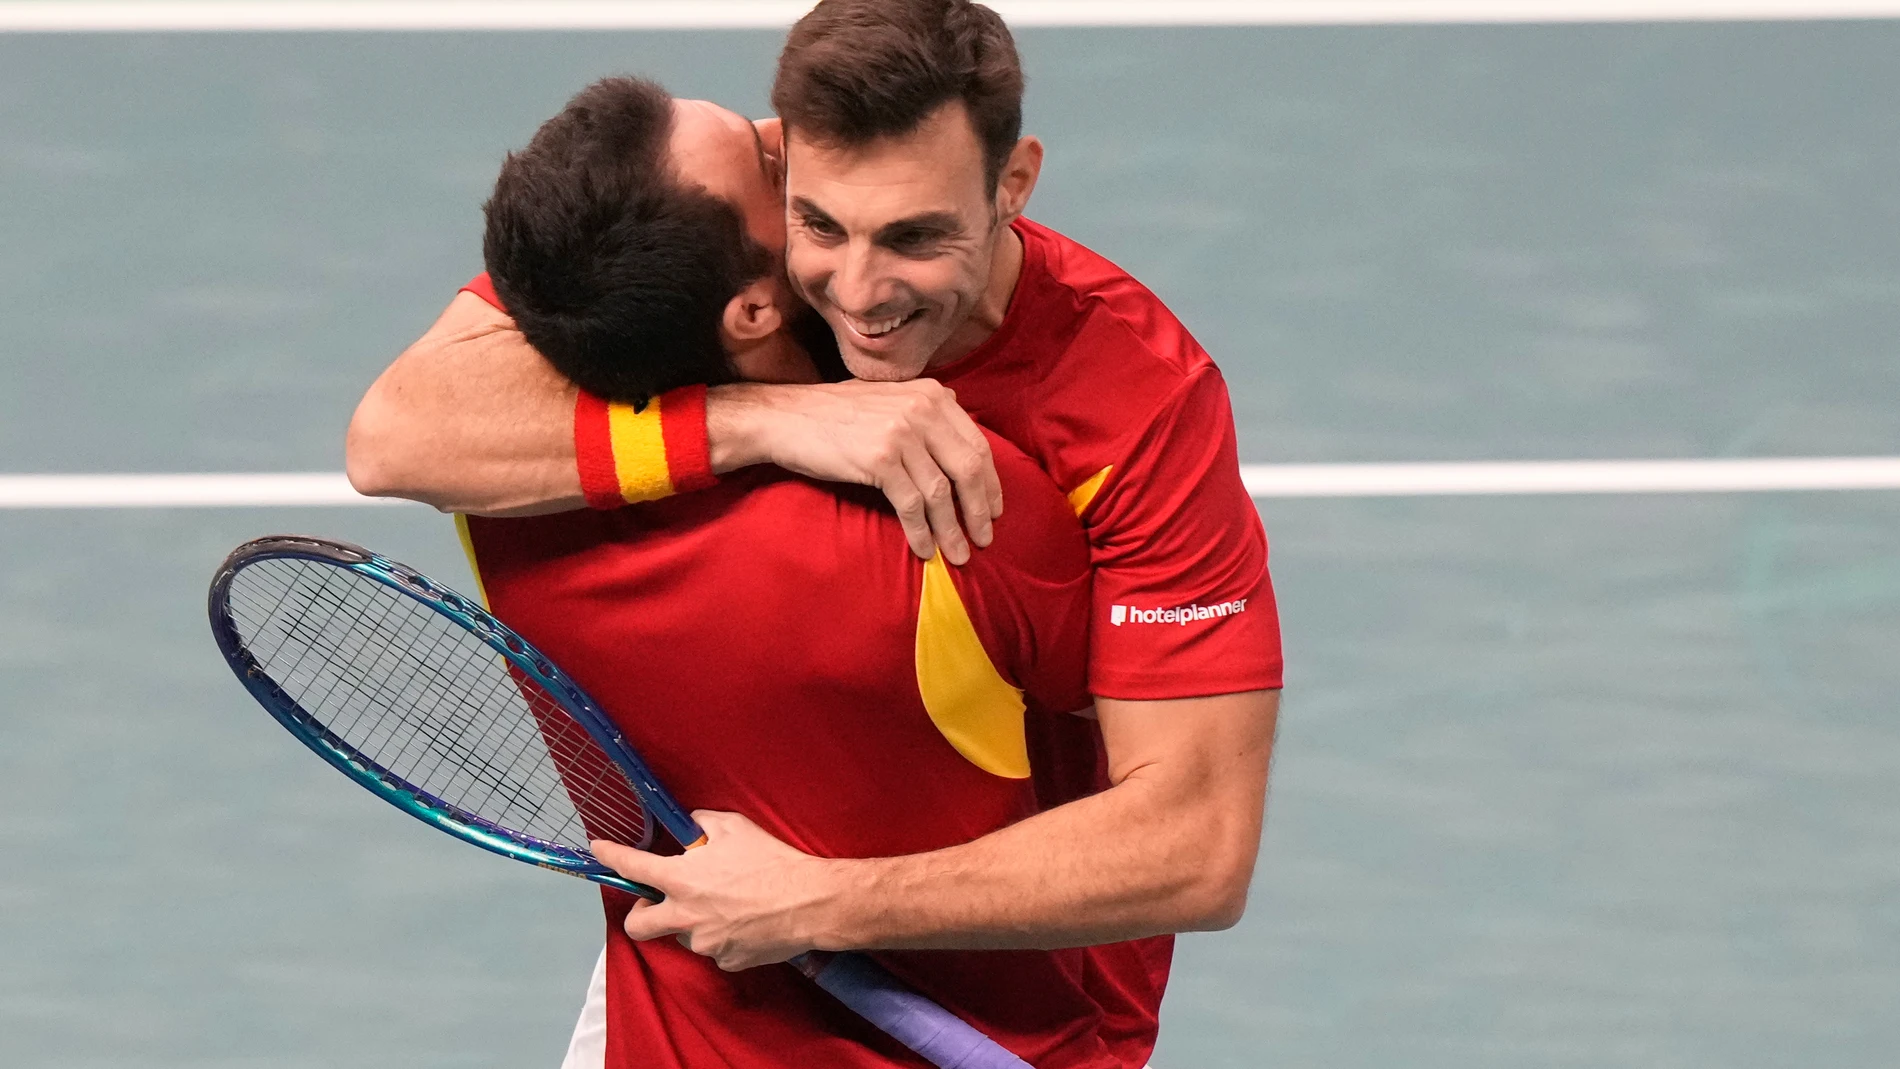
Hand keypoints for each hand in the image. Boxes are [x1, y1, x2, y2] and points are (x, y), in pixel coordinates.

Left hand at [592, 811, 843, 971]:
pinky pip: (715, 949)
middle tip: (656, 902)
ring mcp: (704, 943)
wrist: (809, 902)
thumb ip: (703, 824)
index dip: (610, 856)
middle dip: (639, 914)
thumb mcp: (735, 827)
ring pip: (685, 934)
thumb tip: (690, 827)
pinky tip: (747, 922)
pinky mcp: (726, 961)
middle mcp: (684, 916)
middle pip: (639, 926)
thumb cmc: (771, 861)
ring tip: (728, 906)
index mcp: (681, 879)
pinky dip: (724, 936)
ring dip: (695, 921)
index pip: (633, 865)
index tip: (597, 850)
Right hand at [708, 380, 1001, 564]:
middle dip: (979, 510)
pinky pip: (911, 505)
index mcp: (932, 395)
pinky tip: (924, 550)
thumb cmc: (836, 416)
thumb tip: (963, 443)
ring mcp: (902, 433)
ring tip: (958, 555)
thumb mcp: (890, 399)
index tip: (994, 510)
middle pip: (969, 469)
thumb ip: (927, 414)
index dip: (991, 483)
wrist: (786, 418)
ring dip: (953, 530)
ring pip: (941, 492)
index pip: (977, 445)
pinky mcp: (879, 459)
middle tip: (984, 540)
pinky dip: (921, 532)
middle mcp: (922, 409)